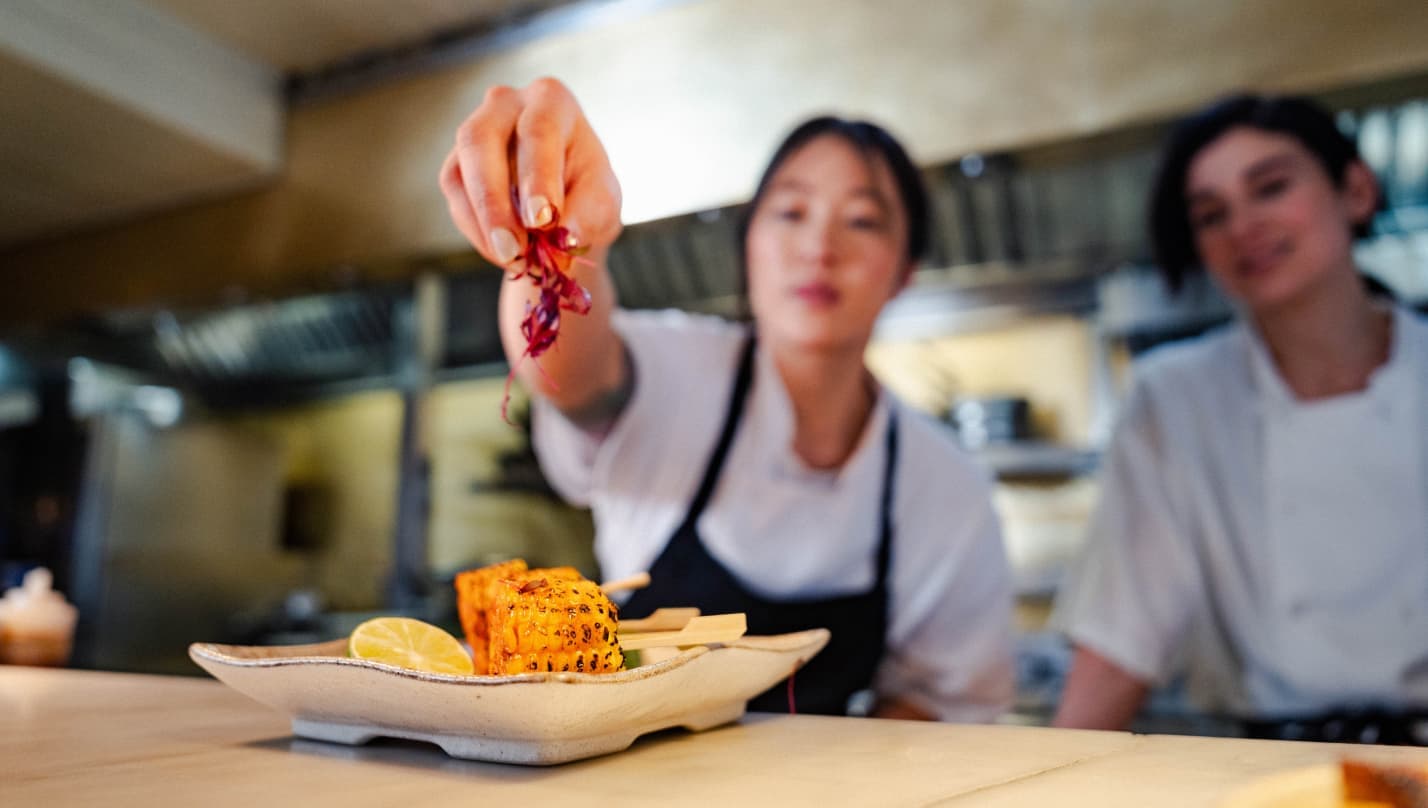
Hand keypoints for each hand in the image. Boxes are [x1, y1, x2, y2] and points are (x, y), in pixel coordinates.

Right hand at [439, 77, 622, 267]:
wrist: (565, 208)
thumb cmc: (587, 193)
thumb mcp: (603, 203)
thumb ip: (588, 215)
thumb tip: (564, 236)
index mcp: (551, 100)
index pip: (539, 131)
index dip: (538, 176)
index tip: (544, 222)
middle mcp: (505, 104)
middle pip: (482, 141)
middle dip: (495, 201)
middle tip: (514, 250)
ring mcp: (474, 130)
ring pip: (461, 171)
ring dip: (483, 222)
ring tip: (512, 259)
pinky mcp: (456, 163)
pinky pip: (455, 196)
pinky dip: (476, 230)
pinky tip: (501, 252)